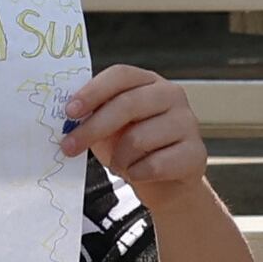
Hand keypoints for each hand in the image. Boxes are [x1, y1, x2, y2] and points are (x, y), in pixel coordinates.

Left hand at [62, 65, 213, 198]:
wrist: (168, 186)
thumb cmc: (135, 151)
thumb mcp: (111, 130)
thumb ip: (94, 117)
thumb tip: (66, 116)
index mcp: (149, 82)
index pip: (120, 75)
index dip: (93, 91)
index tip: (70, 111)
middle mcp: (172, 95)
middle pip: (127, 104)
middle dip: (93, 128)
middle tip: (69, 146)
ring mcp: (188, 123)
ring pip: (138, 139)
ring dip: (119, 159)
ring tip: (121, 164)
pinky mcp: (196, 153)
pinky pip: (154, 165)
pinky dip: (137, 174)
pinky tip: (138, 173)